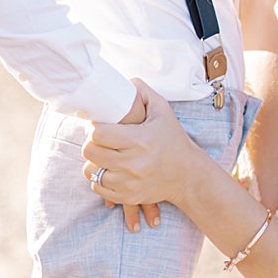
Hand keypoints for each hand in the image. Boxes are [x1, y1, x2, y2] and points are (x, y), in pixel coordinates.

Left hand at [84, 83, 197, 223]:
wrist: (188, 175)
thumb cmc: (173, 139)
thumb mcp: (163, 110)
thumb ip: (143, 92)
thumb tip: (125, 81)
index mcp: (139, 140)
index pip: (98, 133)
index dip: (94, 127)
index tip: (100, 125)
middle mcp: (132, 163)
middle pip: (89, 151)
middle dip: (91, 142)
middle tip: (100, 139)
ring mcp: (128, 183)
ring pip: (90, 170)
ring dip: (94, 161)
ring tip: (105, 154)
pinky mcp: (127, 196)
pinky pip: (97, 187)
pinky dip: (99, 178)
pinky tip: (110, 169)